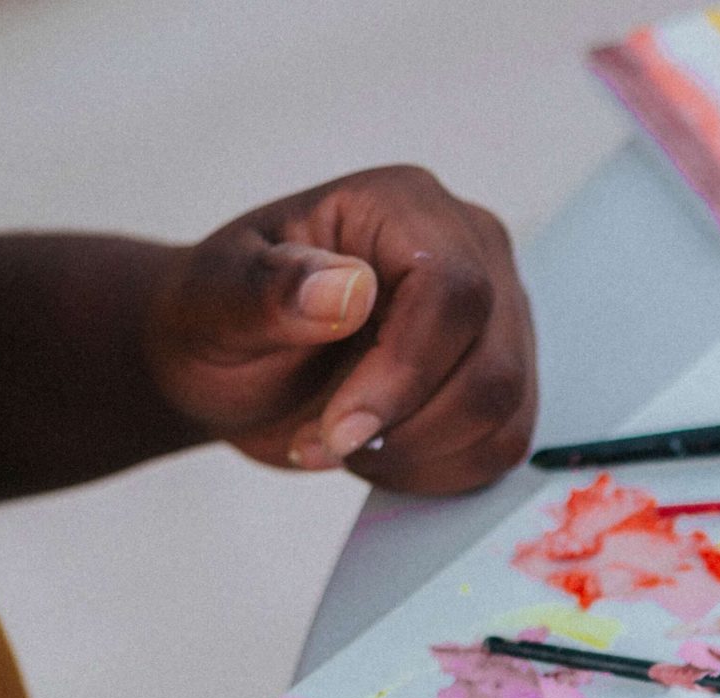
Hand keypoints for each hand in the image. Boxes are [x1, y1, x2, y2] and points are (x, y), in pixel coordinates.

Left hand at [143, 166, 537, 494]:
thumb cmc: (220, 320)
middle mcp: (472, 250)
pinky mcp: (506, 375)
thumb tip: (349, 291)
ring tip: (346, 444)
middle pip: (491, 362)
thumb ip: (269, 288)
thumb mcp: (212, 301)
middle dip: (406, 425)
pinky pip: (504, 443)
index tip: (339, 428)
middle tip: (325, 441)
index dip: (404, 372)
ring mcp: (500, 316)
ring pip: (504, 409)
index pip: (452, 289)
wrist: (233, 365)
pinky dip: (441, 469)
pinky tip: (382, 455)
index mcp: (403, 207)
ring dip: (420, 451)